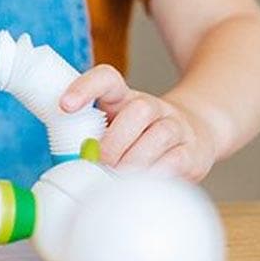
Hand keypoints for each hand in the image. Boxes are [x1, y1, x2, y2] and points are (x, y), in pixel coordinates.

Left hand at [60, 64, 218, 181]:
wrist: (195, 134)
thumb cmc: (138, 137)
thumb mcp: (112, 128)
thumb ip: (90, 138)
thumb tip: (64, 162)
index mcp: (123, 97)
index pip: (106, 78)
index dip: (85, 87)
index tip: (65, 105)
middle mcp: (151, 106)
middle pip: (136, 111)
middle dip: (113, 144)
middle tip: (99, 164)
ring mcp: (175, 126)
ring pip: (159, 135)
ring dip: (134, 161)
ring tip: (118, 178)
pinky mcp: (191, 151)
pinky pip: (176, 160)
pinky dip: (156, 174)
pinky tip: (143, 182)